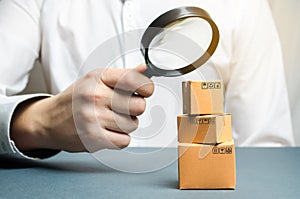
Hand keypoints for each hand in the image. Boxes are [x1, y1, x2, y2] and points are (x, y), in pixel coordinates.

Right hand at [11, 65, 153, 152]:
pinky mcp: (93, 138)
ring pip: (133, 125)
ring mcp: (93, 118)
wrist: (49, 121)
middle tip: (121, 108)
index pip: (135, 80)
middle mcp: (95, 96)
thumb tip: (145, 69)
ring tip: (109, 120)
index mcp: (98, 78)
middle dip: (134, 108)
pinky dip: (119, 139)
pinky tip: (107, 132)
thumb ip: (123, 75)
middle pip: (139, 106)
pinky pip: (125, 141)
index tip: (144, 92)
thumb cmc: (76, 99)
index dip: (147, 88)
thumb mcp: (96, 80)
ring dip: (125, 124)